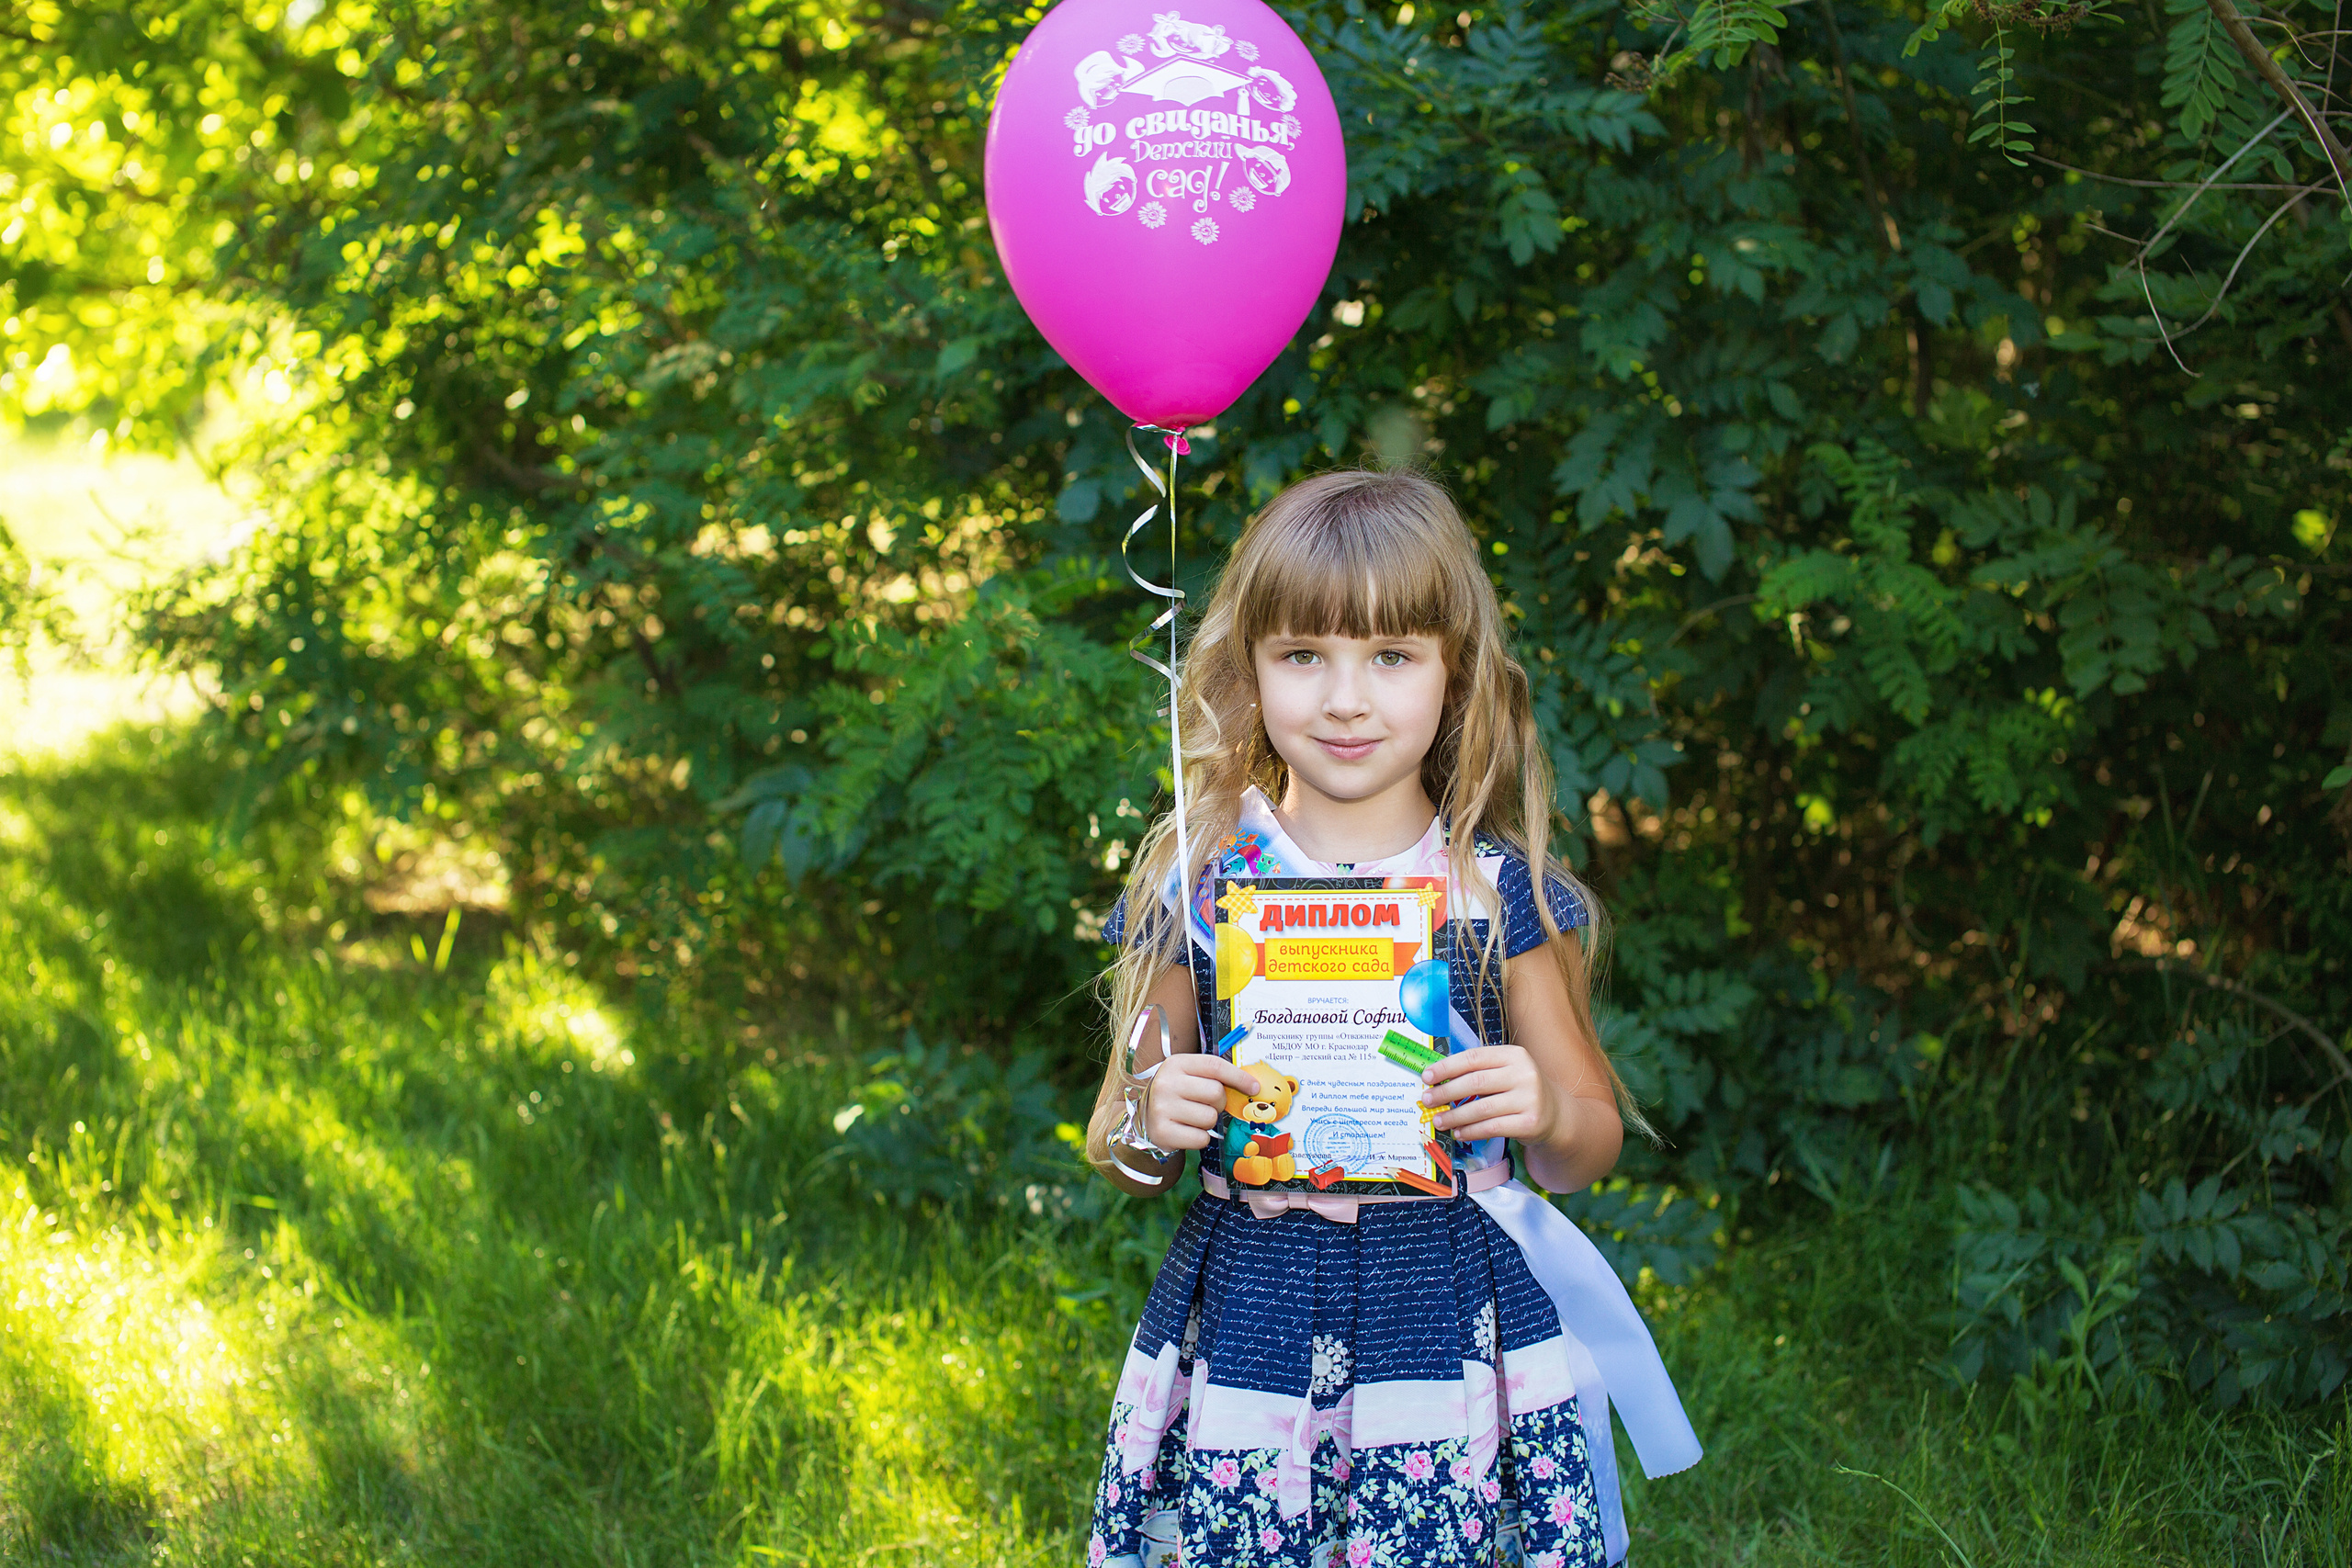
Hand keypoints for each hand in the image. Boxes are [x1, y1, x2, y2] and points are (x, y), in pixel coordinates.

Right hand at [1144, 1052, 1261, 1151]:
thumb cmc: (1176, 1095)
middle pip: (1216, 1093)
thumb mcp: (1189, 1076)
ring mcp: (1162, 1108)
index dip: (1239, 1077)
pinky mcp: (1162, 1132)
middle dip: (1218, 1103)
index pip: (1215, 1066)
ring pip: (1210, 1118)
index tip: (1253, 1088)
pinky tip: (1186, 1131)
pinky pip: (1201, 1138)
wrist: (1144, 1118)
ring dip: (1208, 1122)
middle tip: (1204, 1105)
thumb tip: (1252, 1086)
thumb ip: (1215, 1076)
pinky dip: (1200, 1138)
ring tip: (1192, 1118)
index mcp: (1176, 1064)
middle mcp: (1166, 1083)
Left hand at [1419, 1045, 1556, 1145]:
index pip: (1474, 1057)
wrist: (1555, 1114)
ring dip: (1455, 1116)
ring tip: (1439, 1120)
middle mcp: (1524, 1074)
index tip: (1427, 1076)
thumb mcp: (1506, 1072)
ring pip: (1481, 1108)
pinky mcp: (1530, 1122)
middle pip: (1475, 1082)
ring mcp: (1529, 1099)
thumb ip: (1478, 1071)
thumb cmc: (1520, 1090)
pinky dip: (1471, 1131)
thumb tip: (1437, 1080)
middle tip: (1427, 1100)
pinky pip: (1492, 1127)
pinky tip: (1458, 1132)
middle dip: (1446, 1092)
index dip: (1447, 1067)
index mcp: (1514, 1055)